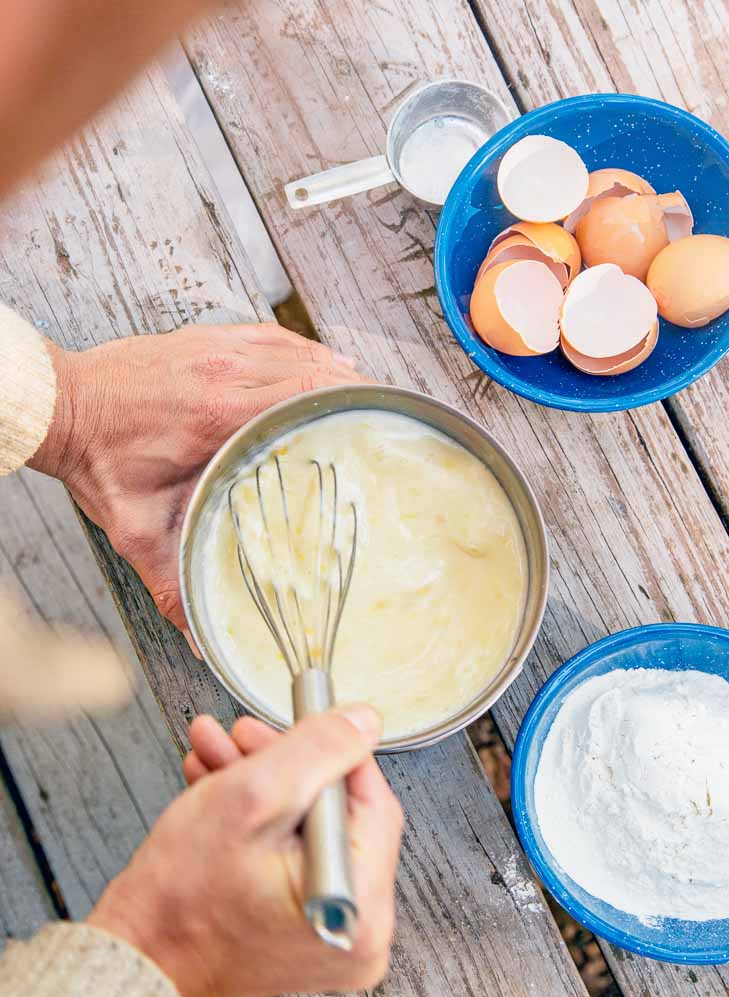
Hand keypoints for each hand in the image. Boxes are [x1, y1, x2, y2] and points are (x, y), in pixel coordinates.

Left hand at [30, 323, 367, 629]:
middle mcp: (221, 370)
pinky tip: (317, 360)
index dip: (347, 401)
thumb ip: (171, 584)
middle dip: (349, 388)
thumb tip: (200, 638)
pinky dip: (297, 347)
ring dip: (328, 366)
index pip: (302, 392)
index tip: (375, 419)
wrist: (60, 406)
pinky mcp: (200, 337)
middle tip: (376, 412)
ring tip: (359, 389)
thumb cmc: (98, 463)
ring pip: (291, 346)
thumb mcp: (135, 531)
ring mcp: (211, 346)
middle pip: (309, 367)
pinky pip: (265, 334)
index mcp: (217, 413)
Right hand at [86, 706, 402, 996]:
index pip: (371, 799)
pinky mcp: (307, 931)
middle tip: (240, 737)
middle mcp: (359, 932)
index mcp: (362, 908)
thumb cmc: (180, 898)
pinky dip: (261, 822)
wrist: (134, 957)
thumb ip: (318, 750)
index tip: (293, 722)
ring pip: (309, 830)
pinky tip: (223, 789)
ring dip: (262, 785)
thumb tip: (364, 721)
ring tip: (217, 756)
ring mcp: (333, 934)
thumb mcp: (251, 796)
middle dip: (283, 765)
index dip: (327, 750)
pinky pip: (296, 858)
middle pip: (336, 814)